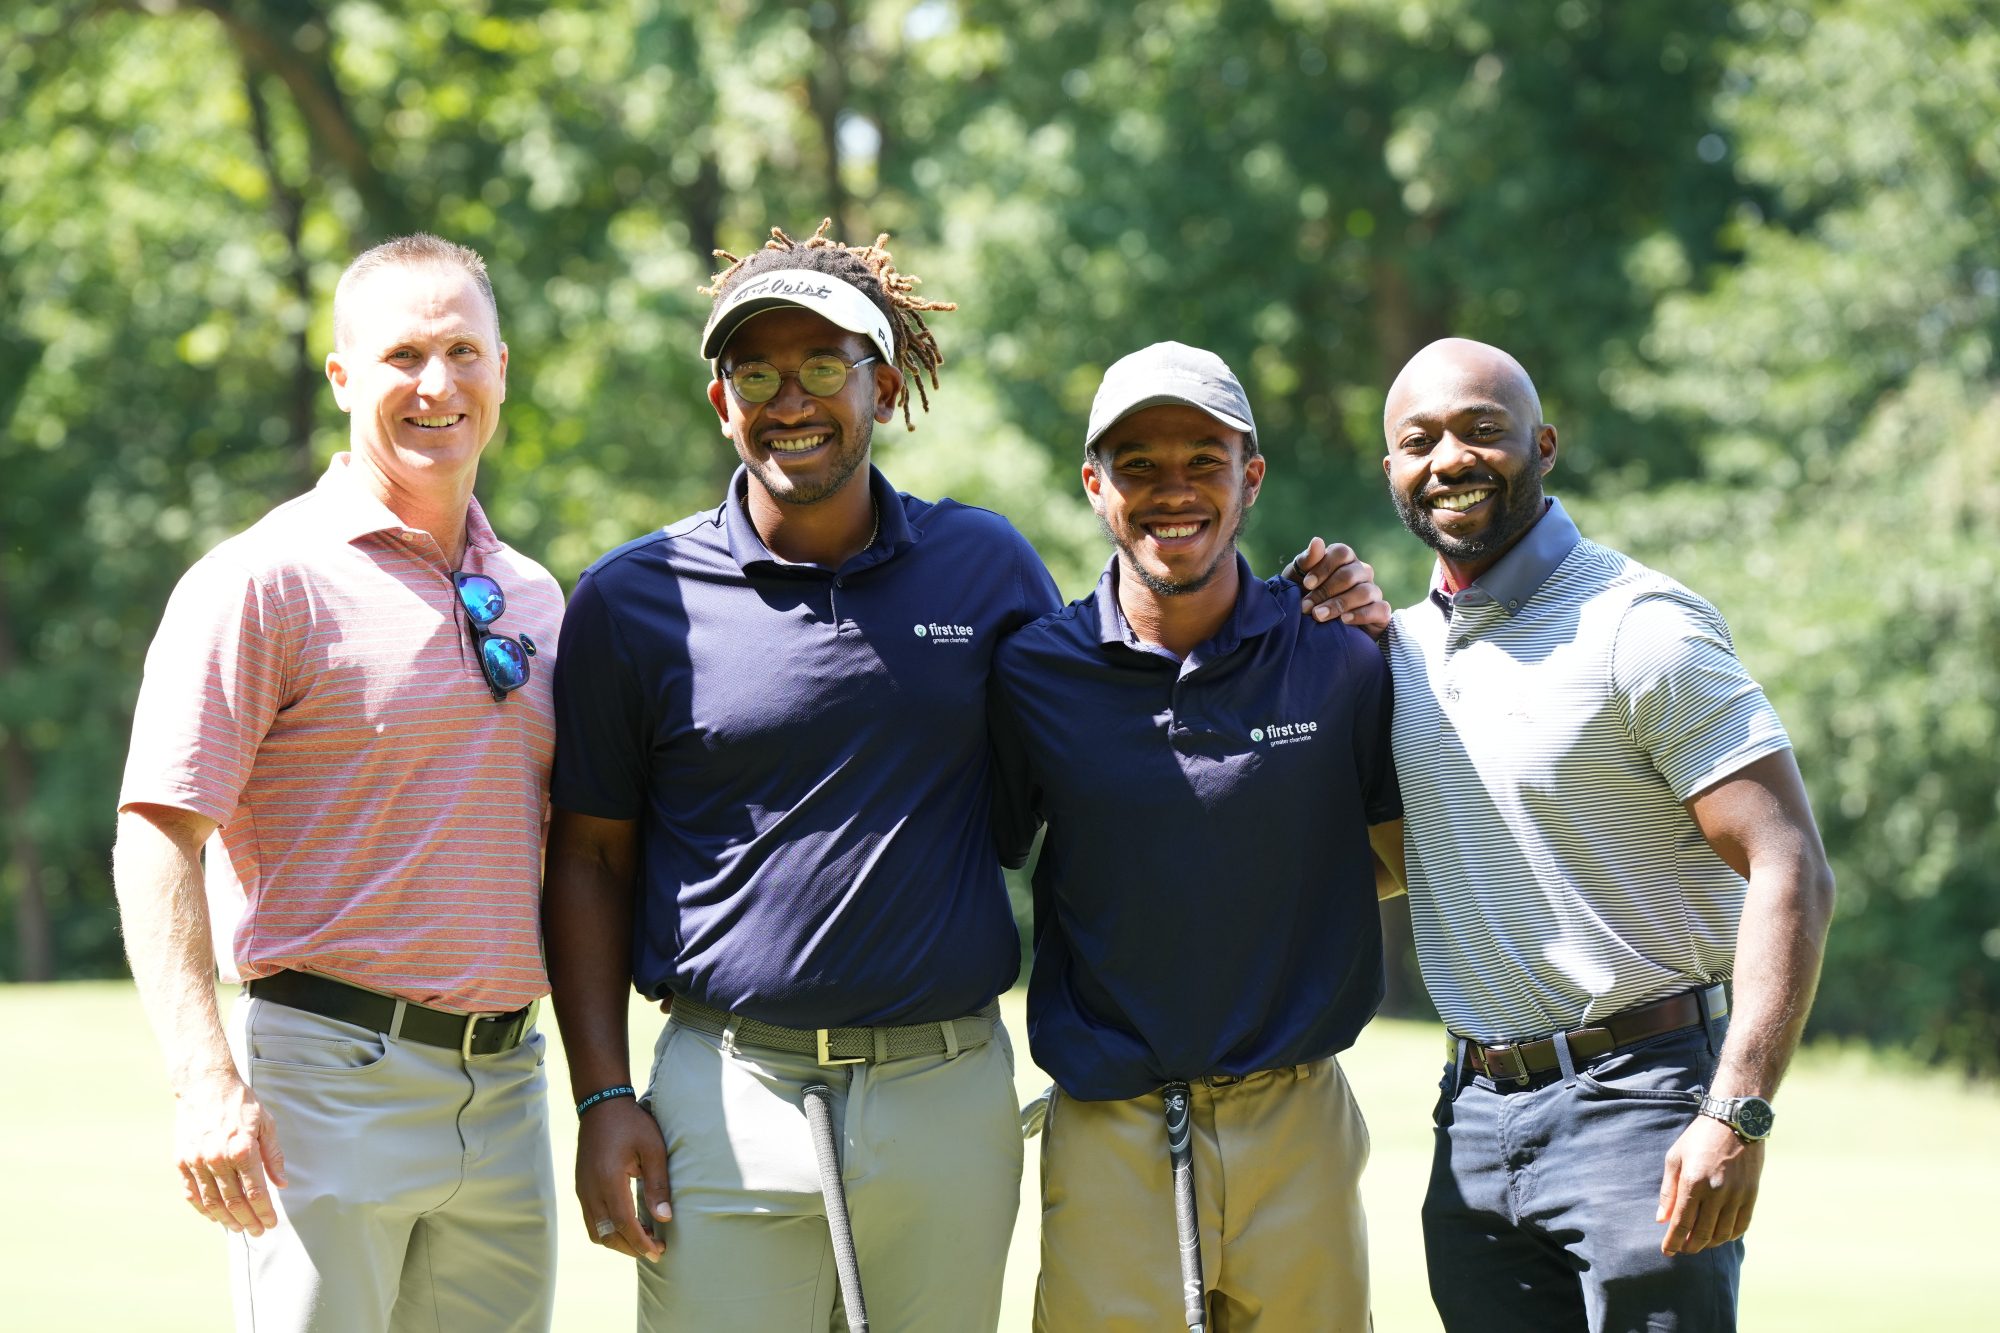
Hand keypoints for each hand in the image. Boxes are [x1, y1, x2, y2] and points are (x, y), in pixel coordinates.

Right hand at [174, 1071, 285, 1234]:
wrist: (205, 1086)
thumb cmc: (240, 1103)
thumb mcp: (266, 1124)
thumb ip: (273, 1156)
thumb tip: (281, 1184)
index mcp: (243, 1149)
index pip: (256, 1192)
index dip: (264, 1211)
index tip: (270, 1223)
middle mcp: (218, 1159)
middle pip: (234, 1201)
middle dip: (248, 1220)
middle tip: (257, 1232)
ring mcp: (197, 1161)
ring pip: (212, 1202)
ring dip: (226, 1219)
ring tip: (238, 1228)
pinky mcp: (182, 1161)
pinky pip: (191, 1193)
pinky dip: (202, 1208)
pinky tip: (213, 1216)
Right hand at [577, 1098, 671, 1261]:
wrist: (601, 1106)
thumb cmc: (631, 1124)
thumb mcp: (653, 1149)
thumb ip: (658, 1185)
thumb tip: (665, 1218)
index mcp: (608, 1180)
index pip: (623, 1224)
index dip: (641, 1242)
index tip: (659, 1253)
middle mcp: (590, 1190)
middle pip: (607, 1235)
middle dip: (631, 1248)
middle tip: (656, 1250)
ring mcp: (582, 1190)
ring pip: (596, 1232)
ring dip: (618, 1242)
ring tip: (644, 1239)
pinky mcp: (581, 1188)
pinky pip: (591, 1221)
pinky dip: (608, 1231)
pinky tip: (628, 1225)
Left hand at [1281, 538, 1389, 637]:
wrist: (1314, 632)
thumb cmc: (1305, 599)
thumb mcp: (1297, 581)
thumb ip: (1305, 562)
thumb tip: (1317, 541)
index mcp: (1343, 559)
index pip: (1342, 552)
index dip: (1323, 567)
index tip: (1306, 584)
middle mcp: (1361, 572)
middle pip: (1350, 574)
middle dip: (1325, 591)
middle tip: (1306, 607)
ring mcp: (1373, 591)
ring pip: (1364, 591)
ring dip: (1339, 604)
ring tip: (1319, 616)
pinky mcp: (1380, 612)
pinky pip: (1380, 609)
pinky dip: (1361, 615)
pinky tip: (1344, 620)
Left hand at [1656, 1114, 1763, 1254]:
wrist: (1735, 1121)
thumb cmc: (1698, 1137)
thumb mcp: (1675, 1158)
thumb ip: (1668, 1190)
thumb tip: (1662, 1219)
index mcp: (1693, 1182)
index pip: (1682, 1223)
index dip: (1674, 1241)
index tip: (1667, 1251)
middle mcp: (1716, 1192)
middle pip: (1702, 1233)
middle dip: (1690, 1246)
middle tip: (1682, 1249)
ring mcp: (1737, 1195)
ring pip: (1723, 1233)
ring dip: (1709, 1243)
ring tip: (1699, 1243)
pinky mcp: (1751, 1194)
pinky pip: (1742, 1225)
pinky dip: (1730, 1236)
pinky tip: (1720, 1235)